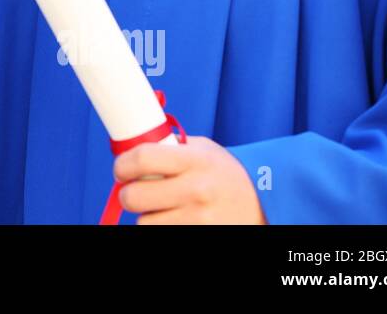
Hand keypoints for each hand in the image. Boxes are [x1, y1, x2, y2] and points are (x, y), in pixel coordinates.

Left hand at [113, 136, 266, 223]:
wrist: (264, 203)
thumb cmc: (225, 174)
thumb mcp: (202, 151)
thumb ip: (169, 149)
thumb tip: (129, 152)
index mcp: (195, 161)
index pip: (141, 158)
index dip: (122, 165)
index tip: (121, 170)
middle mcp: (197, 190)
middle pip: (134, 197)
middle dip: (128, 194)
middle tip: (135, 191)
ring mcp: (199, 219)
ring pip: (144, 223)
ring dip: (147, 216)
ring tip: (162, 208)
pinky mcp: (201, 237)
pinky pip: (162, 235)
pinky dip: (163, 228)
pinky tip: (174, 219)